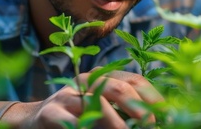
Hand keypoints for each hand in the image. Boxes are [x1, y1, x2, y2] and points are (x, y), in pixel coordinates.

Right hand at [0, 70, 162, 128]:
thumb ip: (124, 112)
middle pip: (118, 87)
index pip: (135, 80)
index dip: (154, 99)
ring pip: (96, 103)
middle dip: (139, 110)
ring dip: (116, 124)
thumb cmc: (77, 119)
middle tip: (150, 127)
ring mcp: (66, 95)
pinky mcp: (49, 114)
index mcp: (103, 77)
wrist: (34, 122)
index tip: (167, 118)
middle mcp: (85, 81)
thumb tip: (156, 121)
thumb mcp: (102, 111)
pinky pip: (71, 122)